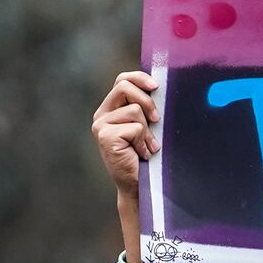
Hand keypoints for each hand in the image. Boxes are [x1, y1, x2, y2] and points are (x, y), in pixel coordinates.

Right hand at [92, 71, 160, 262]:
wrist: (140, 184)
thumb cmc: (146, 155)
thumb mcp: (146, 126)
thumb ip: (146, 107)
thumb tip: (161, 86)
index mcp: (110, 108)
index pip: (122, 79)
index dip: (139, 78)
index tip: (156, 87)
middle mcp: (101, 115)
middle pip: (124, 86)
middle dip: (146, 101)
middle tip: (157, 120)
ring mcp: (100, 126)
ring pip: (134, 110)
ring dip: (147, 130)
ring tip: (147, 147)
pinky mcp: (105, 136)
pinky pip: (135, 127)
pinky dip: (144, 141)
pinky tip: (142, 154)